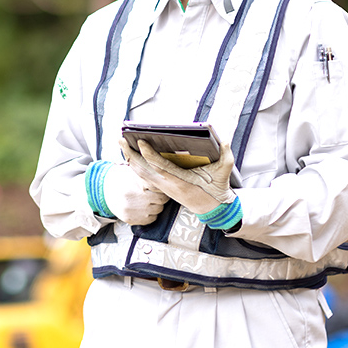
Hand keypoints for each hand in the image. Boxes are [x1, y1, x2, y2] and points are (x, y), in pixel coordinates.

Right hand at [102, 163, 168, 225]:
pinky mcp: (132, 219)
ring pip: (158, 210)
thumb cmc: (120, 178)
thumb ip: (148, 172)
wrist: (103, 190)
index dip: (161, 186)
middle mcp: (139, 197)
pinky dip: (150, 214)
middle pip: (162, 199)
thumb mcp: (133, 170)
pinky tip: (143, 207)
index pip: (161, 188)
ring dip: (156, 205)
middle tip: (154, 193)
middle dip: (160, 196)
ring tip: (147, 199)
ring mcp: (136, 210)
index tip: (158, 185)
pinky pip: (151, 219)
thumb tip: (163, 173)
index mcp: (140, 183)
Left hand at [119, 138, 235, 214]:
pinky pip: (144, 175)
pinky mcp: (161, 187)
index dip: (148, 155)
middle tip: (120, 138)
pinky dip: (135, 164)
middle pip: (142, 169)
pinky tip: (131, 154)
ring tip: (122, 142)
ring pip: (140, 173)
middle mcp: (167, 185)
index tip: (140, 142)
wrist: (212, 209)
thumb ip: (226, 156)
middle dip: (130, 153)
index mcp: (180, 181)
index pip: (159, 167)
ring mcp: (162, 187)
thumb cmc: (216, 190)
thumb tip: (225, 141)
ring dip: (130, 158)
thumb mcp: (223, 173)